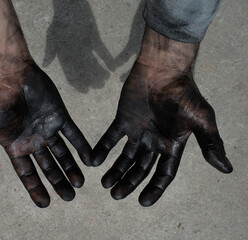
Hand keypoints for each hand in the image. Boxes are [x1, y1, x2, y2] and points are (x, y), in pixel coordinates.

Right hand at [0, 63, 91, 207]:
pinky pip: (73, 134)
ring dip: (71, 167)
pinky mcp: (59, 115)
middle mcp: (33, 140)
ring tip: (80, 183)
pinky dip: (82, 146)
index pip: (28, 173)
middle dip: (58, 181)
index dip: (36, 188)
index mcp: (16, 146)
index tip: (46, 204)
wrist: (9, 74)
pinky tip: (90, 159)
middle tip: (71, 197)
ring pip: (62, 153)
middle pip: (48, 166)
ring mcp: (47, 128)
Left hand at [91, 26, 232, 206]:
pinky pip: (110, 138)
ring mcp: (137, 131)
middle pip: (140, 168)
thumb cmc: (184, 93)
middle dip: (128, 182)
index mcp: (171, 145)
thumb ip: (209, 143)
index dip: (154, 188)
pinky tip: (92, 160)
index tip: (143, 202)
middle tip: (115, 195)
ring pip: (124, 157)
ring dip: (115, 170)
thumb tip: (226, 169)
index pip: (163, 173)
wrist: (163, 68)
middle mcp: (153, 141)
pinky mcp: (123, 120)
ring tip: (104, 183)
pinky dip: (102, 149)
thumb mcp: (201, 120)